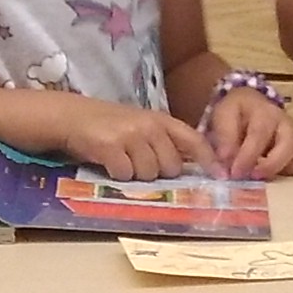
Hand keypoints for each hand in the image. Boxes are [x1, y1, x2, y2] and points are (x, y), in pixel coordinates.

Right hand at [61, 97, 213, 180]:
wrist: (72, 116)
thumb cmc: (110, 124)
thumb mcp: (142, 125)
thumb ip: (165, 141)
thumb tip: (190, 166)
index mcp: (161, 120)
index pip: (193, 140)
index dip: (208, 160)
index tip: (220, 176)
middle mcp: (149, 126)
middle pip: (171, 167)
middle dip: (158, 172)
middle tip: (138, 161)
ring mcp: (131, 136)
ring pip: (149, 174)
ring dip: (136, 174)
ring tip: (122, 159)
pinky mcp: (111, 148)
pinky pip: (126, 175)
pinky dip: (118, 174)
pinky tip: (109, 162)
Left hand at [203, 86, 292, 179]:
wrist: (248, 105)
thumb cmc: (236, 113)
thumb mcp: (223, 117)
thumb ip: (224, 139)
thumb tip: (226, 164)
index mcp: (266, 113)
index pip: (260, 134)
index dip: (249, 155)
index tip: (235, 173)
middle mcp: (287, 125)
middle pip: (292, 143)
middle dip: (273, 164)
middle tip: (255, 177)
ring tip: (276, 180)